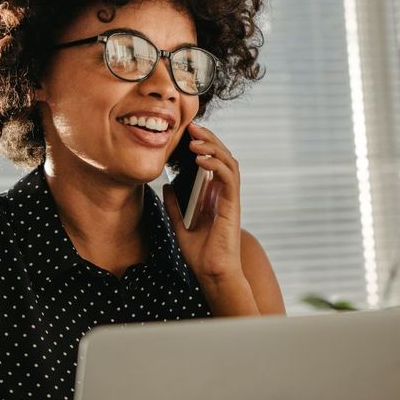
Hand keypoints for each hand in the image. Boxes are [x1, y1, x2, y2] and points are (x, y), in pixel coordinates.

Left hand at [162, 123, 242, 282]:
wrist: (211, 273)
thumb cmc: (200, 253)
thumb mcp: (179, 224)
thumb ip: (174, 205)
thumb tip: (167, 185)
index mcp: (213, 195)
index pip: (212, 161)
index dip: (203, 145)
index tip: (187, 133)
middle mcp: (223, 193)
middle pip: (222, 156)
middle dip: (208, 139)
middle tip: (192, 127)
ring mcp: (230, 198)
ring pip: (228, 162)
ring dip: (213, 147)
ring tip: (195, 140)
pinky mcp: (233, 205)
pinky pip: (228, 178)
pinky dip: (216, 164)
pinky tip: (200, 159)